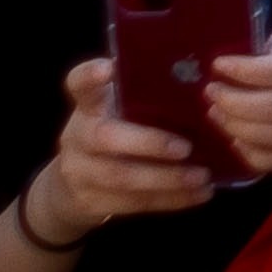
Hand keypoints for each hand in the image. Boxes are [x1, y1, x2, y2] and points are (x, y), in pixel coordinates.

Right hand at [28, 61, 225, 241]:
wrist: (69, 188)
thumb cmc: (110, 135)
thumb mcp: (114, 110)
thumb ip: (140, 95)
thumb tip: (197, 77)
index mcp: (88, 106)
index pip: (79, 83)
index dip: (90, 76)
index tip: (108, 68)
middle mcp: (77, 136)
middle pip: (105, 136)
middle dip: (149, 143)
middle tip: (186, 147)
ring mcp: (79, 172)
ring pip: (122, 177)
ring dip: (166, 179)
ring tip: (202, 176)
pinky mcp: (91, 202)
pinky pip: (134, 203)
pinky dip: (170, 200)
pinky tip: (199, 194)